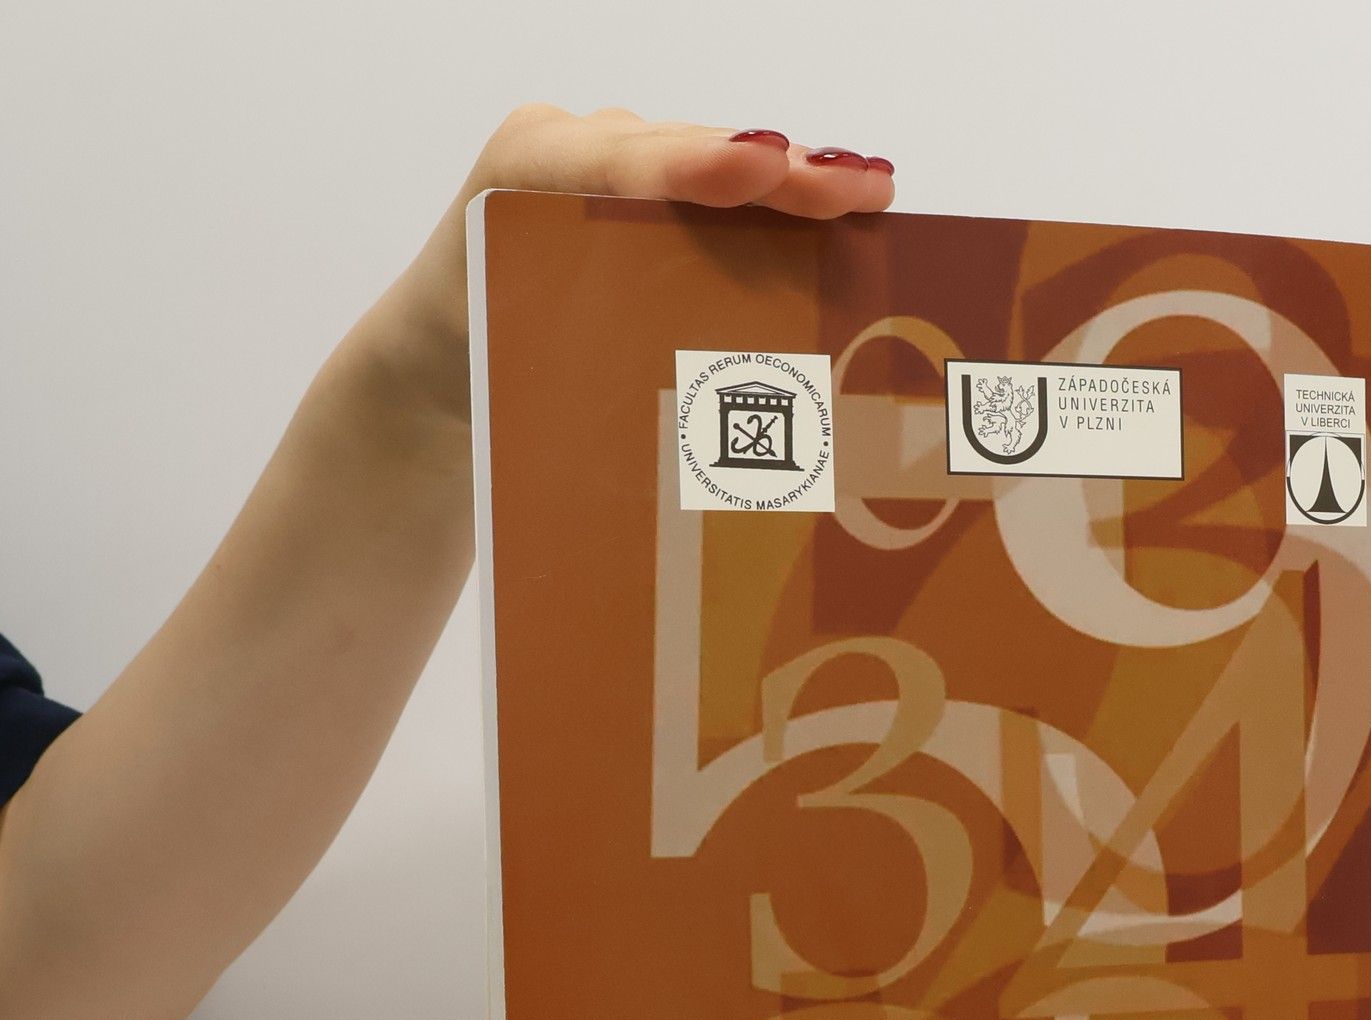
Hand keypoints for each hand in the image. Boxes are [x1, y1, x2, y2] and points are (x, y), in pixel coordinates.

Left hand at [369, 106, 896, 431]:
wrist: (438, 355)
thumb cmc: (481, 383)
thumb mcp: (521, 388)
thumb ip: (590, 392)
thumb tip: (698, 453)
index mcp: (516, 187)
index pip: (617, 169)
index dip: (695, 168)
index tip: (759, 166)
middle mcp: (565, 152)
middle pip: (683, 153)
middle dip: (775, 170)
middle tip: (855, 188)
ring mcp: (607, 156)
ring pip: (709, 160)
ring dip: (792, 179)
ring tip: (869, 192)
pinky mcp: (641, 176)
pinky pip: (714, 177)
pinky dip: (779, 195)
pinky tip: (847, 201)